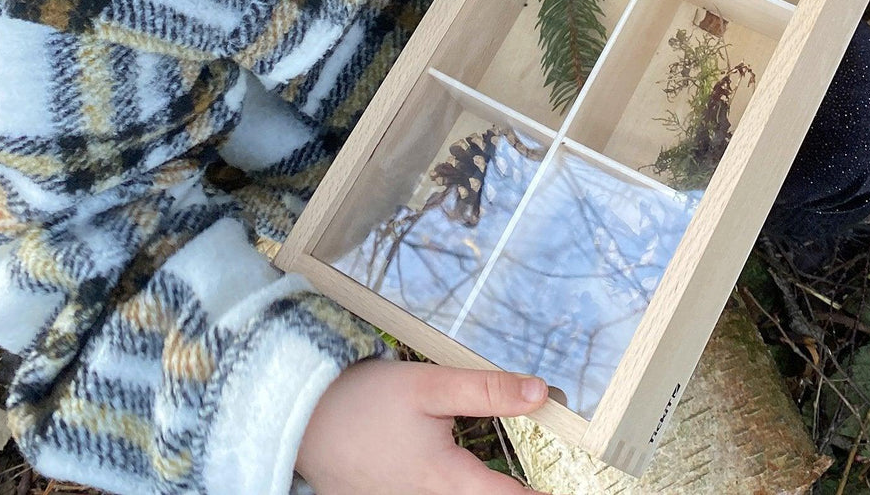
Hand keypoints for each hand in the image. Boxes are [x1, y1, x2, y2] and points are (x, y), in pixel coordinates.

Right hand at [297, 359, 551, 493]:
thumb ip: (486, 390)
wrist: (303, 420)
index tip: (566, 488)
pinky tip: (454, 473)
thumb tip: (540, 392)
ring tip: (501, 477)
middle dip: (508, 492)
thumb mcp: (430, 385)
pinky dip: (447, 488)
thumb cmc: (365, 402)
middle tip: (537, 480)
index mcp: (446, 481)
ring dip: (478, 487)